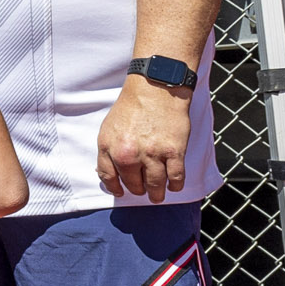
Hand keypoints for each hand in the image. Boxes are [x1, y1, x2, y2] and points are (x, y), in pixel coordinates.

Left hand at [97, 79, 194, 204]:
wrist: (155, 90)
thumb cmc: (132, 107)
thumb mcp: (108, 128)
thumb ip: (108, 151)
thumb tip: (111, 172)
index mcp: (109, 147)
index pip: (109, 177)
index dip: (115, 188)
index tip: (120, 192)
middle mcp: (128, 154)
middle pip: (133, 183)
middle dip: (138, 189)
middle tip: (143, 190)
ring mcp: (152, 154)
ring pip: (155, 185)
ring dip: (157, 193)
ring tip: (157, 196)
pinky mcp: (174, 152)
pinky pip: (176, 177)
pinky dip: (175, 185)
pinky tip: (174, 186)